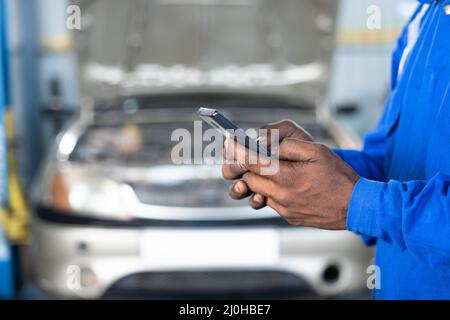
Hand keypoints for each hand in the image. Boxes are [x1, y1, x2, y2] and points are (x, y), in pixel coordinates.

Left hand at [223, 137, 358, 229]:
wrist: (356, 206)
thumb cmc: (339, 177)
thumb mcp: (317, 152)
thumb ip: (289, 147)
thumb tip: (269, 147)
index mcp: (287, 177)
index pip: (252, 163)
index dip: (238, 152)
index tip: (229, 143)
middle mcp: (282, 195)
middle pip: (250, 179)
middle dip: (246, 166)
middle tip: (248, 154)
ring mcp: (284, 208)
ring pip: (258, 192)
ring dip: (259, 179)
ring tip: (271, 169)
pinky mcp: (289, 216)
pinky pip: (271, 201)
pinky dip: (271, 190)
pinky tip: (286, 183)